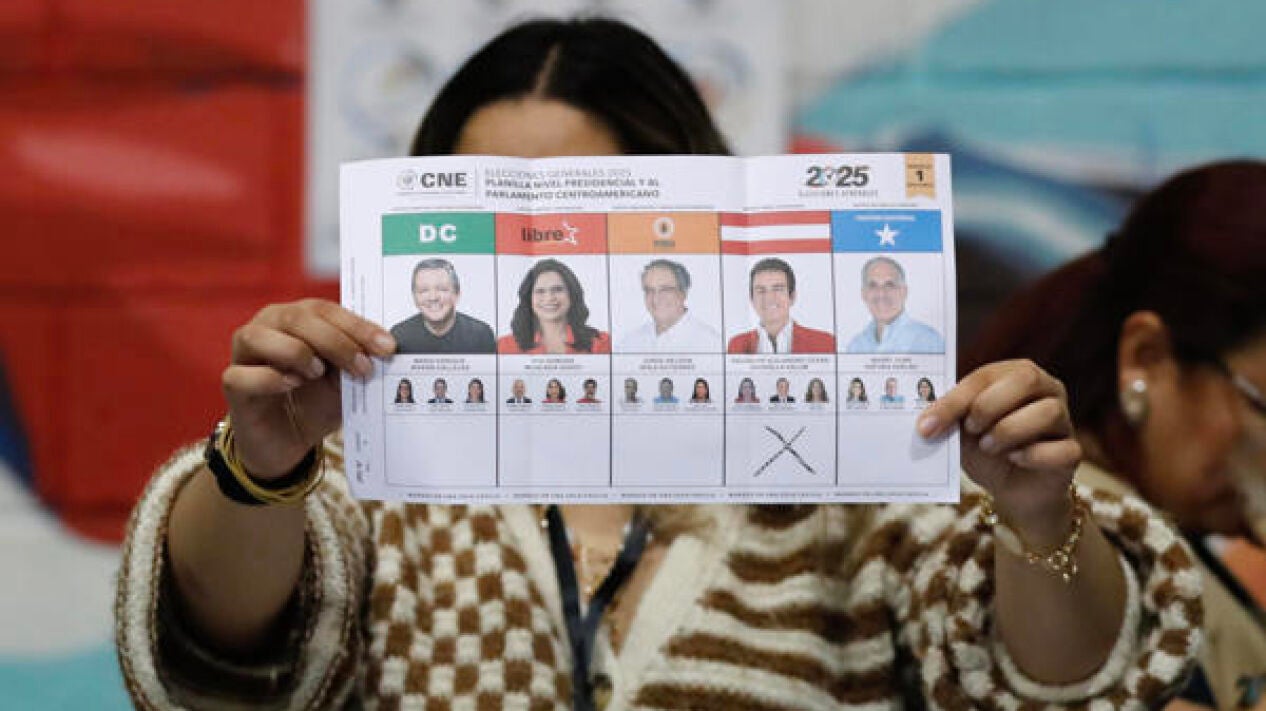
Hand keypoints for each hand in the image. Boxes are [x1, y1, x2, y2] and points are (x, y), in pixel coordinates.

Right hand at [222, 299, 395, 478]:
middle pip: (298, 318)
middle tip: (362, 366)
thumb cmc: (316, 403)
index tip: (387, 347)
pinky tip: (292, 385)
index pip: (327, 310)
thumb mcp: (344, 382)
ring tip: (318, 373)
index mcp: (299, 318)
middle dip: (335, 341)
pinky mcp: (232, 383)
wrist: (289, 443)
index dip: (357, 326)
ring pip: (261, 336)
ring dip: (297, 352)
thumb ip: (356, 363)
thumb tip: (383, 351)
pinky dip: (270, 379)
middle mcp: (269, 326)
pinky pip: (243, 375)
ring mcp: (245, 353)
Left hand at [918, 360, 1082, 544]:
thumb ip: (950, 420)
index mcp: (1013, 374)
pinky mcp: (1073, 451)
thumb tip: (925, 419)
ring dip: (1009, 432)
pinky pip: (1061, 449)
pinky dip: (1033, 456)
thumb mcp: (962, 433)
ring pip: (1048, 412)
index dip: (954, 400)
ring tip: (989, 447)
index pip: (984, 375)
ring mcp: (1064, 419)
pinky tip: (1015, 460)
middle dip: (989, 406)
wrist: (1011, 490)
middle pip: (1026, 379)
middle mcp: (1045, 389)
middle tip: (970, 429)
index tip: (927, 425)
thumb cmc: (985, 450)